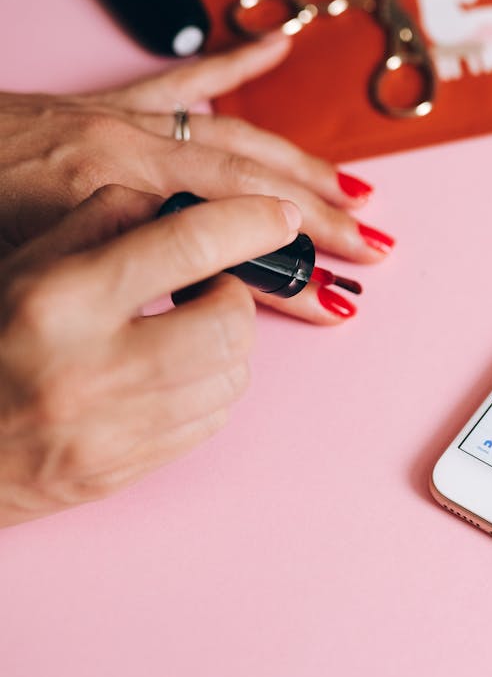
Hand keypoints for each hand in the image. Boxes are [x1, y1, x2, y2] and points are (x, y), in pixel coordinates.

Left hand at [0, 34, 392, 322]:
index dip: (290, 267)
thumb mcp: (30, 262)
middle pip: (251, 178)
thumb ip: (112, 267)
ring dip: (303, 164)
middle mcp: (130, 143)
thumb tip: (195, 295)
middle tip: (375, 245)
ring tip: (357, 190)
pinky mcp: (108, 102)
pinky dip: (237, 63)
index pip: (228, 227)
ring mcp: (124, 118)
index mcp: (112, 183)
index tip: (338, 297)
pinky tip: (278, 48)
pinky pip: (185, 79)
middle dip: (321, 214)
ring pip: (237, 133)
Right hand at [0, 185, 301, 526]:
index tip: (280, 217)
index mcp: (60, 300)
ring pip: (232, 376)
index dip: (249, 223)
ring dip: (225, 346)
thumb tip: (186, 204)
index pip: (186, 245)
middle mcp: (91, 368)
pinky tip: (165, 377)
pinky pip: (210, 422)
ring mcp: (111, 430)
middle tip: (203, 288)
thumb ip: (107, 221)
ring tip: (181, 332)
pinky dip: (205, 391)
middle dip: (234, 297)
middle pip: (231, 323)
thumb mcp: (25, 262)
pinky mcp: (123, 472)